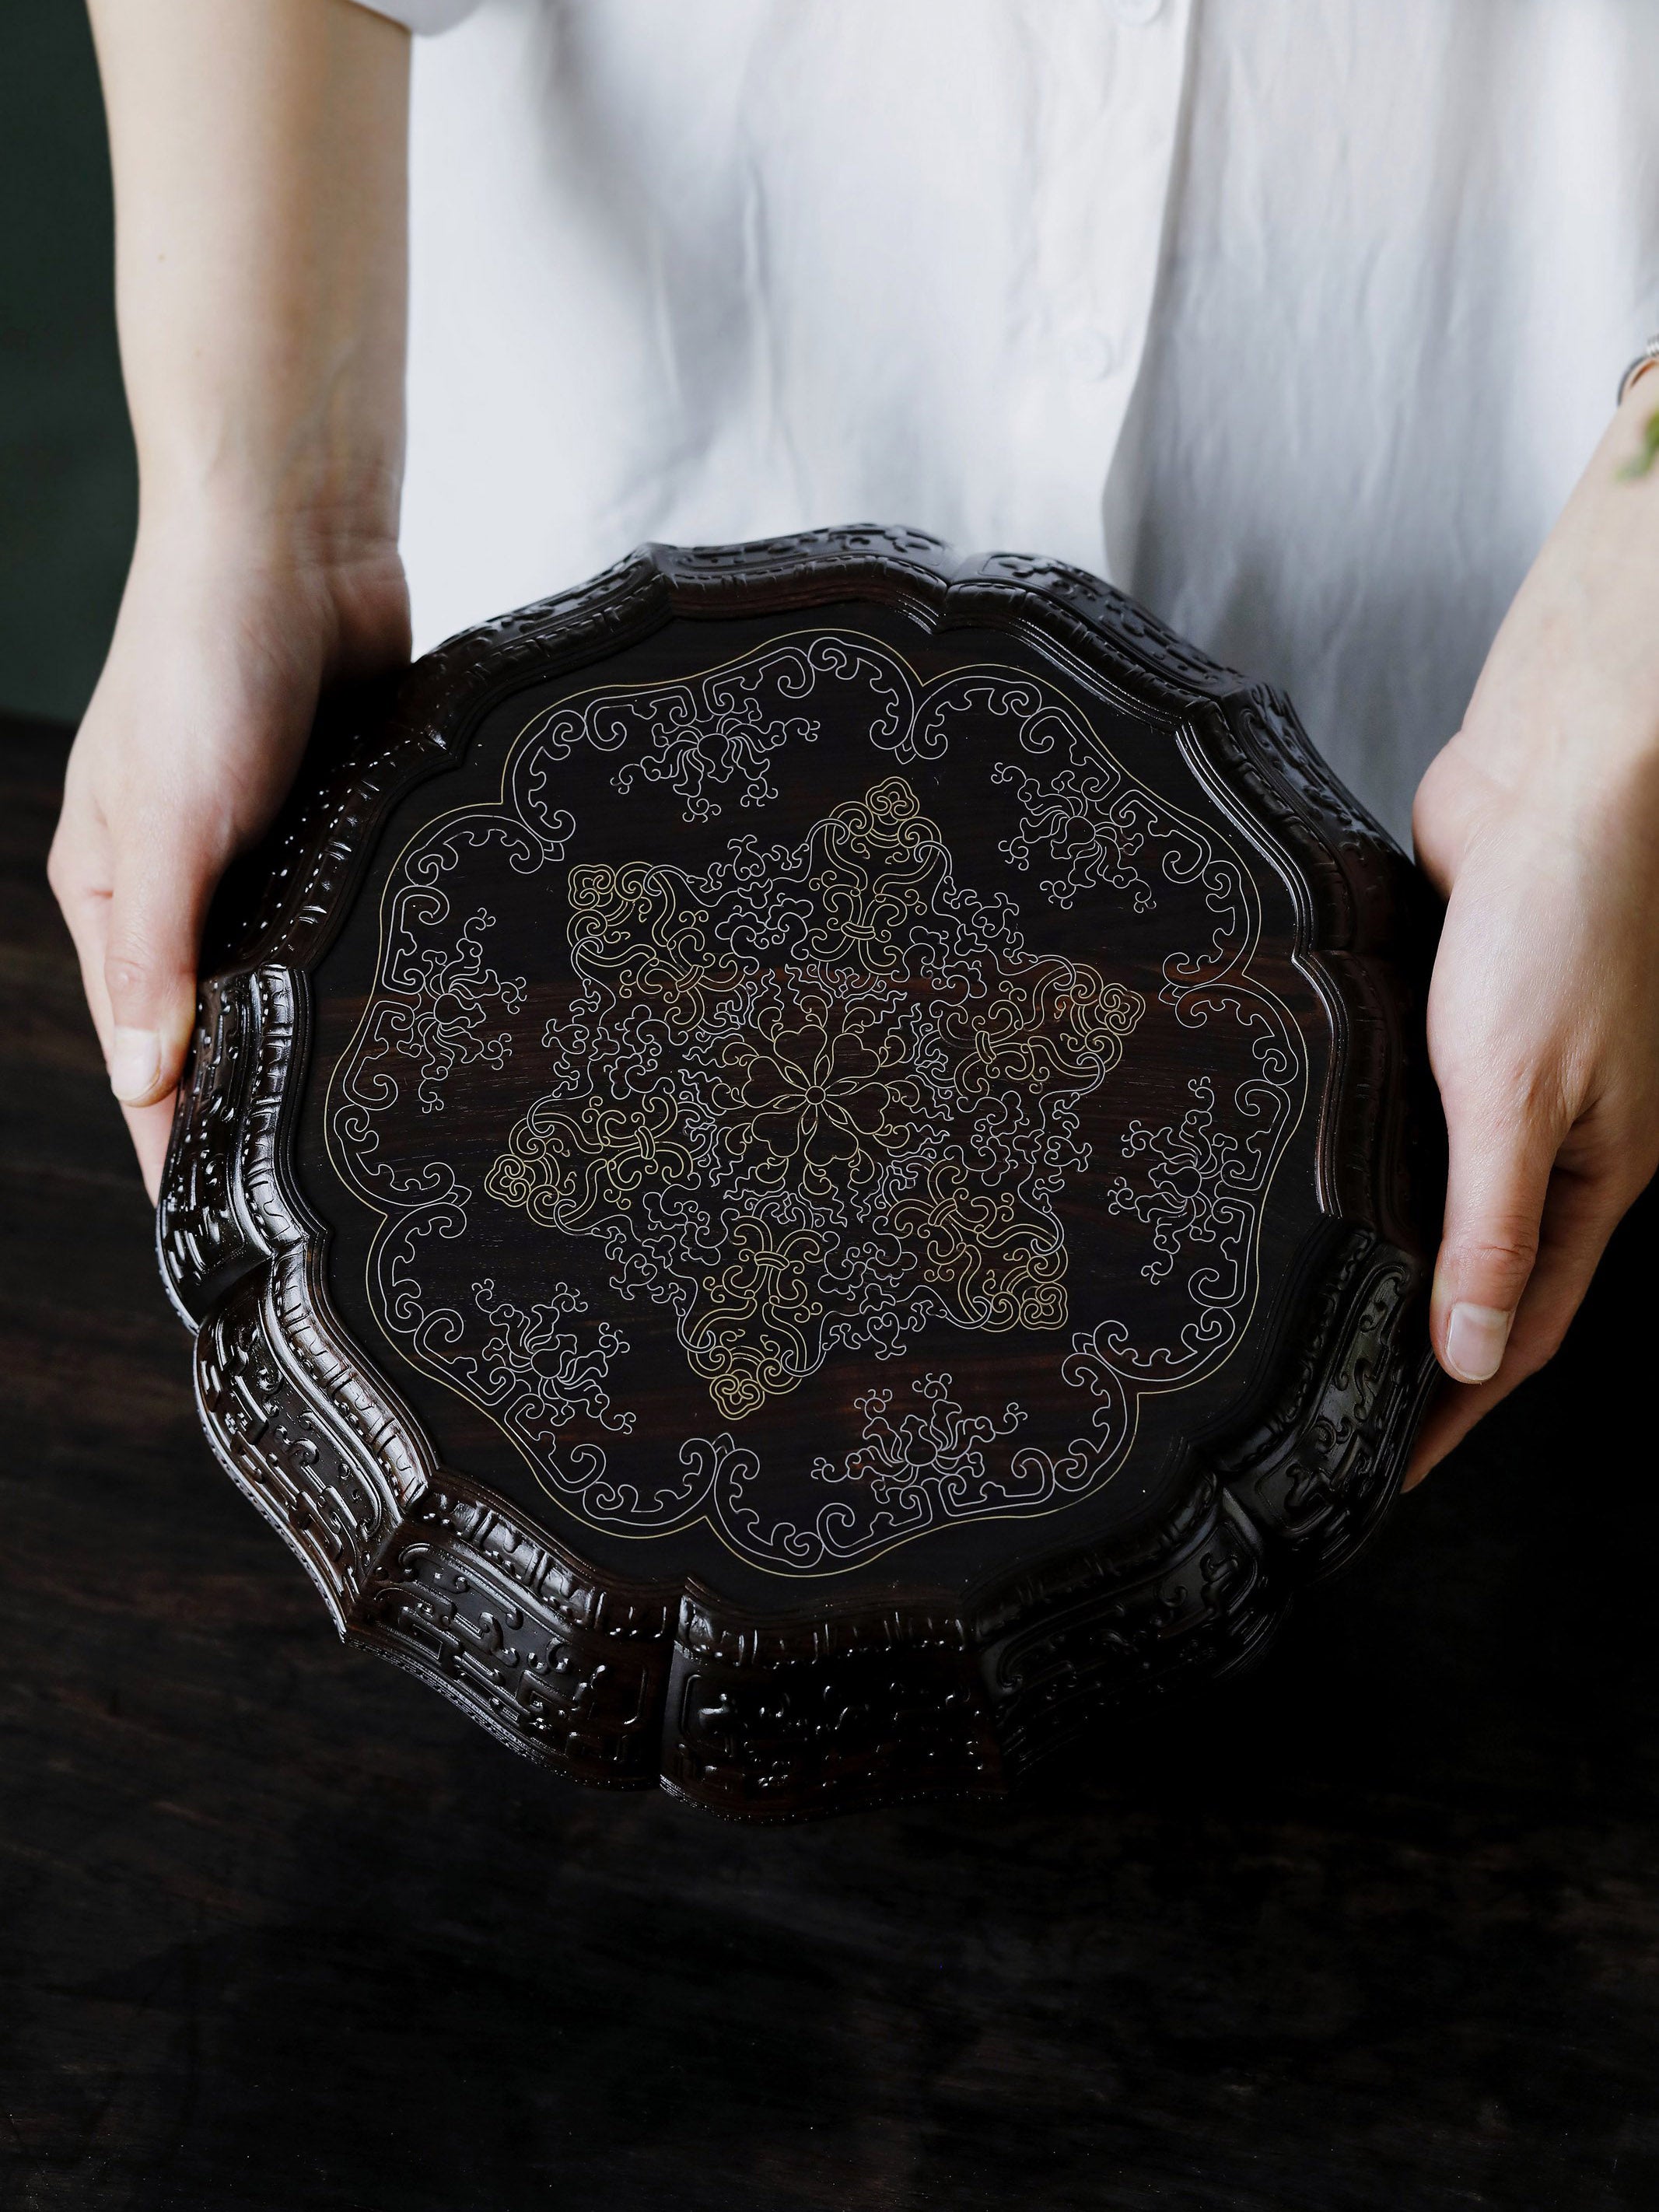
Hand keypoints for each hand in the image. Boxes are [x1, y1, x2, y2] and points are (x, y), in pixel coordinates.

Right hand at [56, 0, 410, 1201]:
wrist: (296, 536)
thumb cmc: (203, 659)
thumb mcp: (167, 816)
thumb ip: (159, 949)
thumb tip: (147, 1078)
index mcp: (116, 900)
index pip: (143, 1057)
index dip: (175, 1148)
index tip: (219, 1242)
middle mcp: (189, 893)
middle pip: (223, 1036)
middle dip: (263, 1117)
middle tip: (326, 1216)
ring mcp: (269, 864)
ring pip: (297, 990)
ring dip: (329, 1054)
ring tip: (383, 1150)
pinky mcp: (343, 831)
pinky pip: (355, 926)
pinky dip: (374, 976)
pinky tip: (422, 1030)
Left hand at [1406, 375, 1658, 1482]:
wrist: (1555, 776)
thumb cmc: (1557, 925)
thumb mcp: (1519, 1094)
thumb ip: (1490, 1223)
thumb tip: (1463, 1357)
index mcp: (1595, 1175)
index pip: (1519, 1329)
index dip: (1455, 1411)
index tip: (1385, 1479)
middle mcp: (1554, 1140)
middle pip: (1479, 1278)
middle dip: (1415, 1358)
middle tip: (1327, 1422)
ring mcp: (1504, 1085)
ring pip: (1436, 1205)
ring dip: (1381, 1266)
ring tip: (1300, 1331)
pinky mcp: (1451, 1029)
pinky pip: (1406, 1128)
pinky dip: (1363, 1174)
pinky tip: (1299, 1193)